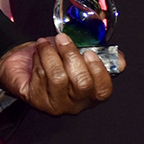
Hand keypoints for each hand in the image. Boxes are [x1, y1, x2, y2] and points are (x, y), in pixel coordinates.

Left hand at [0, 34, 121, 114]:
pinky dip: (38, 59)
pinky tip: (37, 53)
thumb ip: (100, 55)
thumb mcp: (79, 52)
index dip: (98, 71)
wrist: (24, 61)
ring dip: (50, 54)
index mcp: (90, 93)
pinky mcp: (36, 101)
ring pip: (59, 78)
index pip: (102, 90)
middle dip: (71, 55)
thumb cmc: (54, 58)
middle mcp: (75, 103)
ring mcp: (56, 105)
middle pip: (82, 83)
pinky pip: (40, 76)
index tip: (89, 52)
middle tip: (62, 39)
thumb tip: (119, 60)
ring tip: (45, 43)